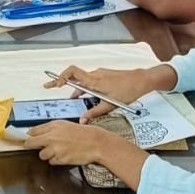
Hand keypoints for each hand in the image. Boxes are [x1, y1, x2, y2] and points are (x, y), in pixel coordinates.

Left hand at [27, 120, 116, 165]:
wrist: (95, 142)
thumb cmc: (83, 133)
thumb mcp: (65, 125)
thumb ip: (50, 129)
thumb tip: (34, 133)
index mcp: (53, 126)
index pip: (33, 131)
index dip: (30, 135)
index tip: (29, 138)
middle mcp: (52, 136)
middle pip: (30, 143)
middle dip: (30, 145)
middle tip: (32, 146)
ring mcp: (55, 149)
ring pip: (41, 155)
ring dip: (47, 154)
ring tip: (58, 151)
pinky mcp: (60, 159)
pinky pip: (52, 161)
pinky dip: (56, 160)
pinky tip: (65, 155)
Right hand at [44, 65, 164, 120]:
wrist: (142, 80)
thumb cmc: (128, 91)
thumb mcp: (110, 105)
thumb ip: (94, 113)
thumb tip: (82, 121)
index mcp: (94, 81)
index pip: (72, 72)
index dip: (61, 77)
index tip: (54, 85)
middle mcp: (95, 75)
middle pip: (74, 77)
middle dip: (62, 83)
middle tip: (52, 88)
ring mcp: (100, 73)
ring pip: (83, 80)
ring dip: (77, 89)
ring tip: (75, 100)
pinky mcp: (105, 75)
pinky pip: (91, 80)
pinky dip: (86, 88)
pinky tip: (90, 97)